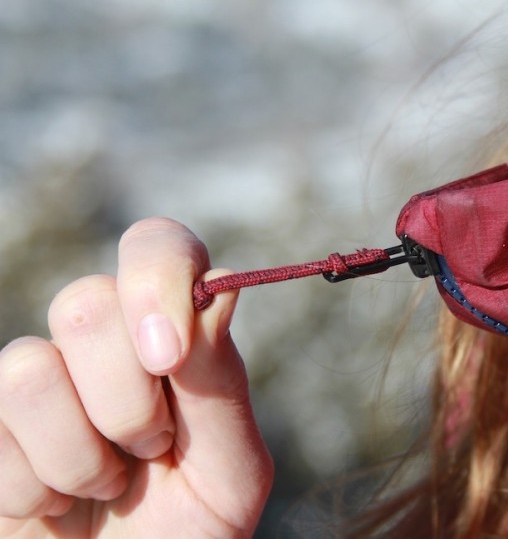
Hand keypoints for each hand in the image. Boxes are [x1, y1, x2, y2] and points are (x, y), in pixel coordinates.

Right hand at [0, 218, 273, 537]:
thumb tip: (218, 286)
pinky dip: (35, 488)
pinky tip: (59, 506)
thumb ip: (221, 385)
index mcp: (178, 338)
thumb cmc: (191, 533)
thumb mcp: (229, 470)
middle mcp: (108, 345)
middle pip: (86, 302)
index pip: (158, 248)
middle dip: (125, 400)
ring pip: (27, 366)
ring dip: (79, 455)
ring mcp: (45, 382)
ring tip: (107, 485)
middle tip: (151, 450)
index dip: (157, 281)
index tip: (170, 359)